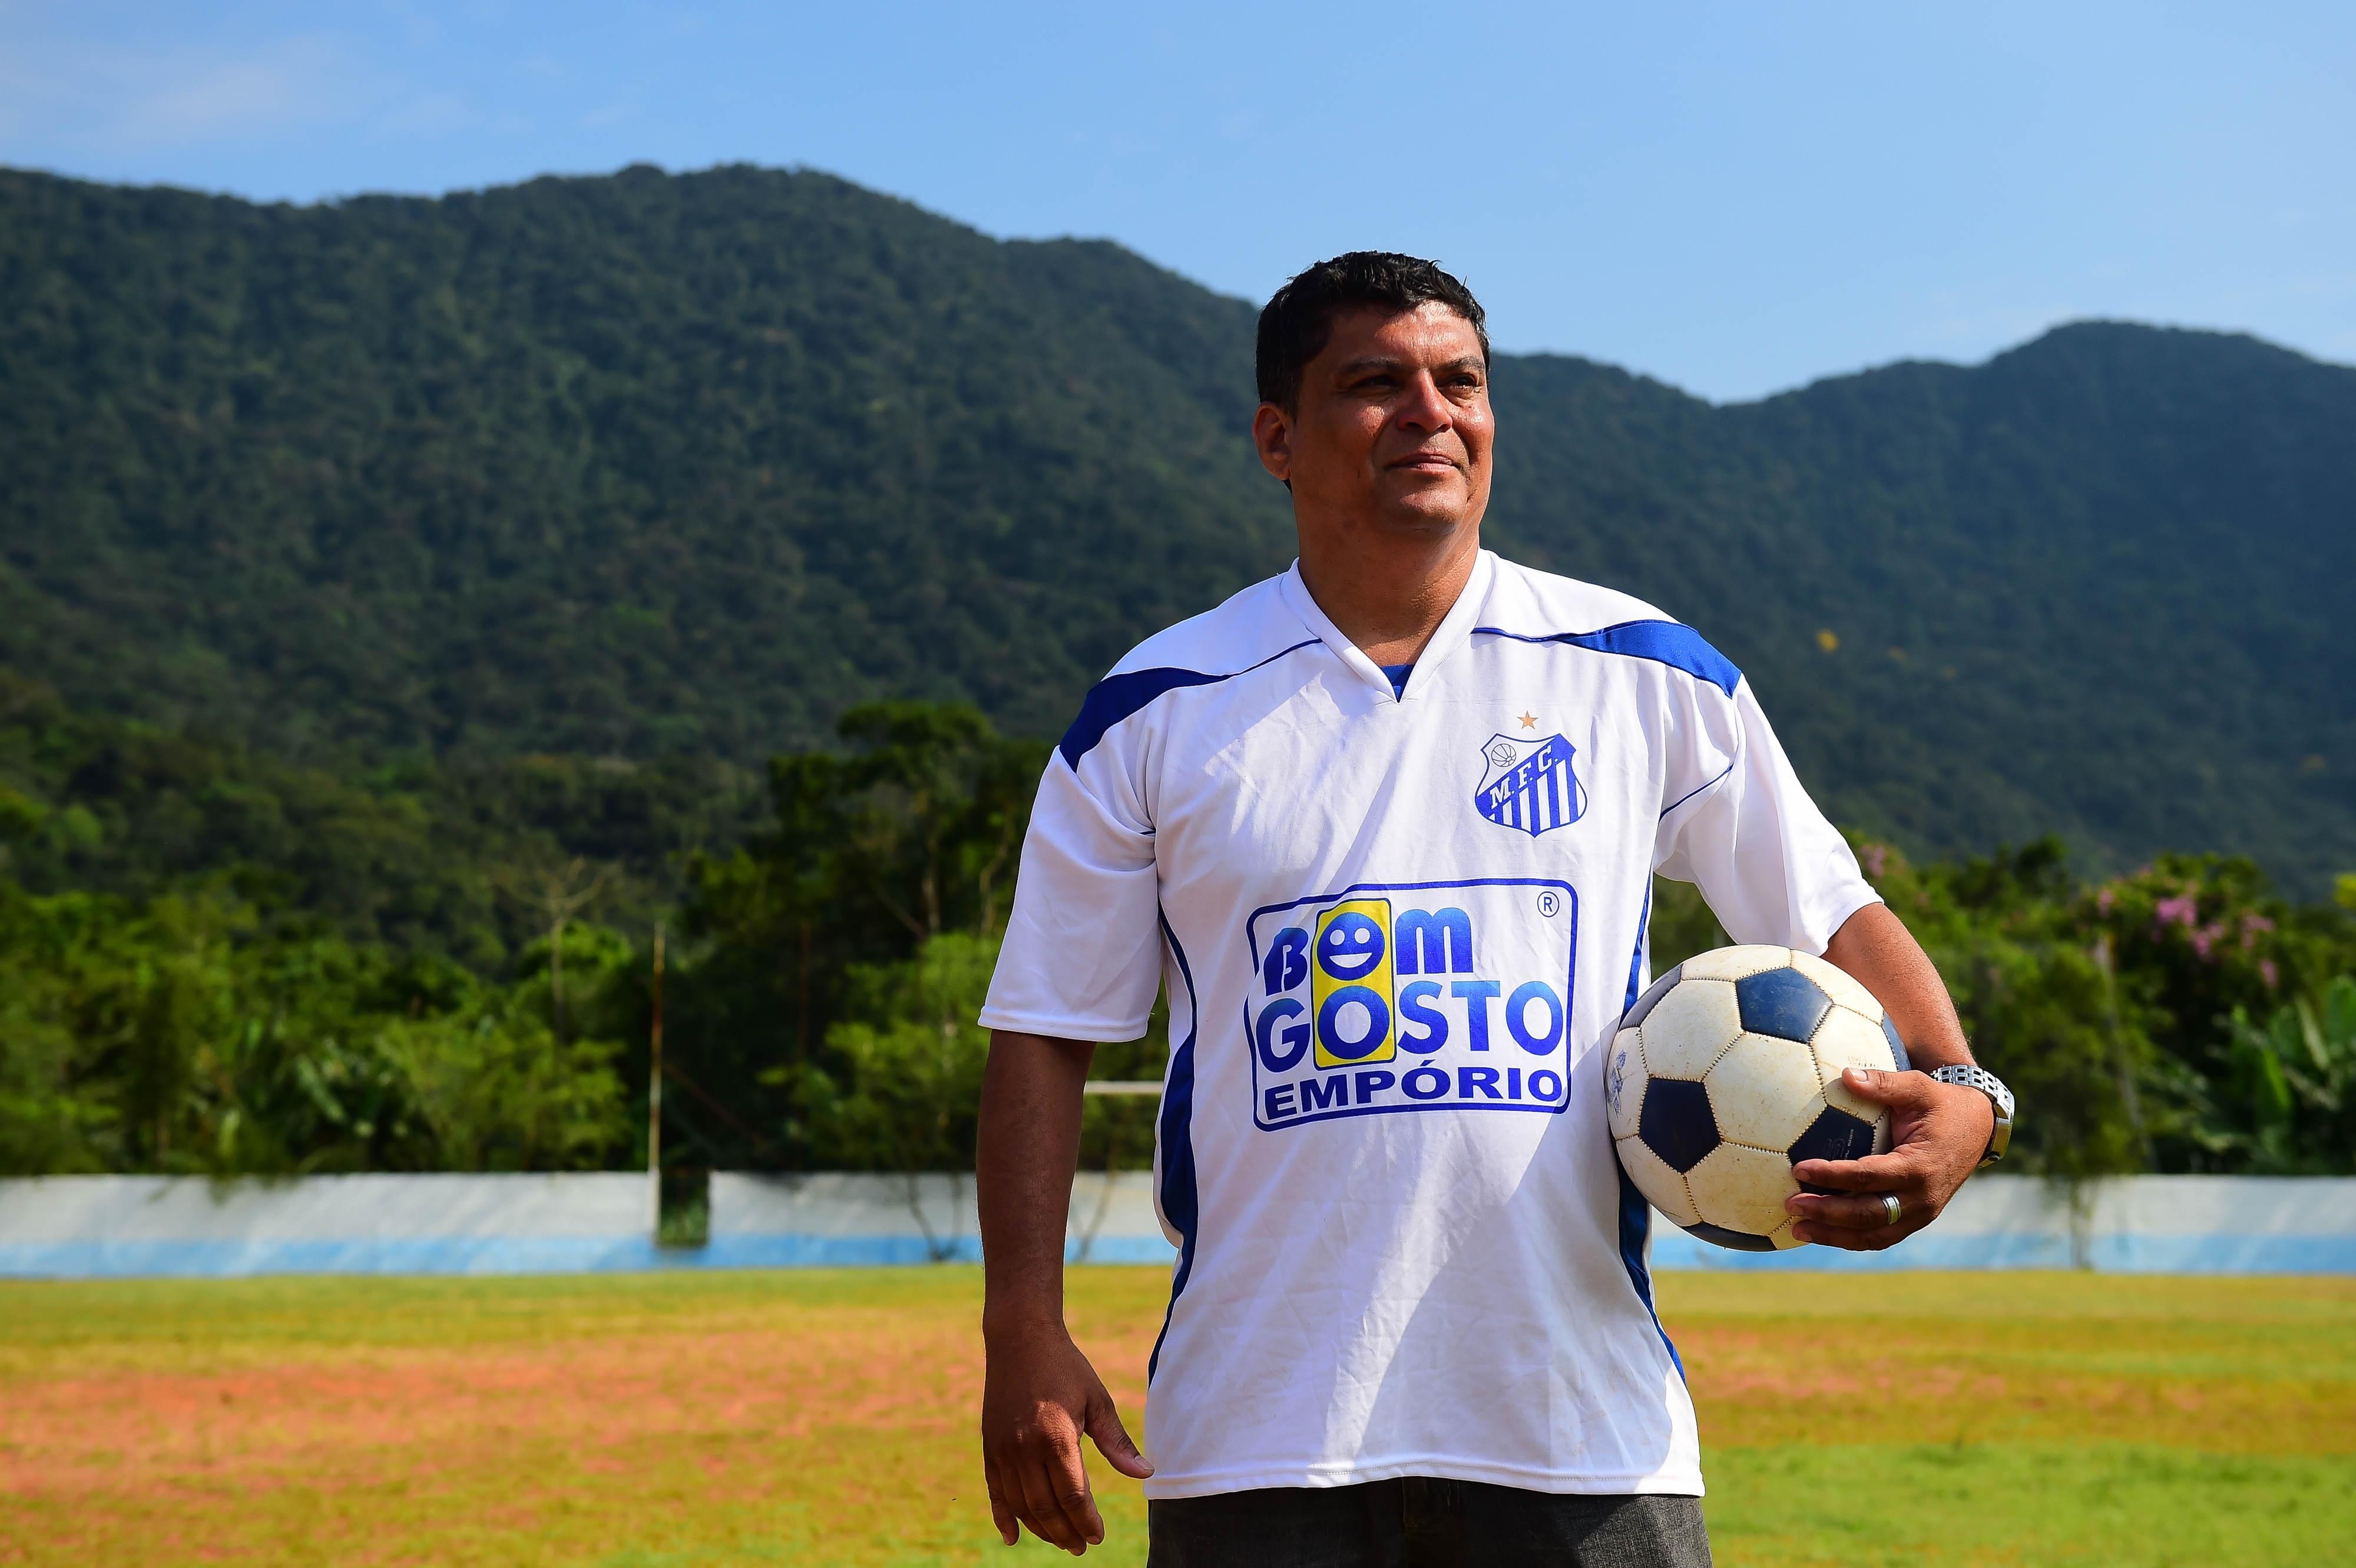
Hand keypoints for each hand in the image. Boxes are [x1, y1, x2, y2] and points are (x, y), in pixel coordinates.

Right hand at [980, 1320, 1151, 1553]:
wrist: (1019, 1338)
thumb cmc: (1065, 1367)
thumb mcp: (1097, 1400)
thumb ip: (1117, 1442)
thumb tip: (1145, 1474)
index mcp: (1056, 1437)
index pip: (1073, 1495)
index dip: (1087, 1521)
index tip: (1098, 1536)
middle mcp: (1025, 1448)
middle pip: (1046, 1507)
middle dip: (1065, 1532)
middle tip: (1081, 1547)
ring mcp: (1003, 1449)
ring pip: (1020, 1505)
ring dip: (1040, 1529)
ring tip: (1061, 1540)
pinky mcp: (990, 1446)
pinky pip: (994, 1491)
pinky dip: (1002, 1517)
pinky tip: (1012, 1538)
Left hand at [1786, 1067, 1993, 1249]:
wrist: (1978, 1130)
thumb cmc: (1941, 1104)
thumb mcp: (1918, 1087)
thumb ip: (1884, 1083)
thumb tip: (1846, 1074)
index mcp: (1918, 1167)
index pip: (1867, 1177)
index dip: (1831, 1176)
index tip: (1799, 1170)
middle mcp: (1921, 1198)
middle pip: (1868, 1214)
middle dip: (1827, 1214)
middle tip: (1791, 1205)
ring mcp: (1921, 1214)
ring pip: (1873, 1234)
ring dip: (1834, 1235)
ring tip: (1797, 1229)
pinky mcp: (1916, 1219)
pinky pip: (1881, 1235)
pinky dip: (1851, 1237)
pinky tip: (1822, 1232)